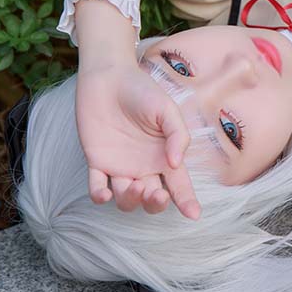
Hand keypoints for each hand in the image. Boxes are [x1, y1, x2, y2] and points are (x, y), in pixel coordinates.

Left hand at [76, 59, 200, 218]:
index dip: (187, 201)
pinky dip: (100, 195)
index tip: (194, 214)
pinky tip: (105, 193)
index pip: (179, 184)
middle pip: (153, 198)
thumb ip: (177, 135)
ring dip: (131, 199)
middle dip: (156, 203)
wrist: (108, 77)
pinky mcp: (97, 162)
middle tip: (158, 193)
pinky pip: (97, 187)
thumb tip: (177, 164)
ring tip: (134, 184)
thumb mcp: (167, 109)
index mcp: (165, 156)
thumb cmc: (142, 90)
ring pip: (126, 198)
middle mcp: (144, 166)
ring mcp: (120, 166)